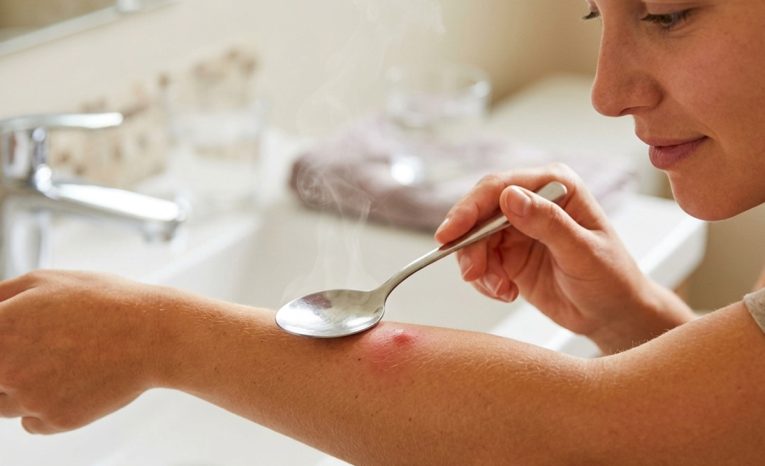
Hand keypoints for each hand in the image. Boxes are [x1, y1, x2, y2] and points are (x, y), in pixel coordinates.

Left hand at [0, 270, 162, 433]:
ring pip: (5, 404)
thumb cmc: (105, 302)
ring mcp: (30, 398)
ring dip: (24, 388)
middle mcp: (6, 368)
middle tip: (46, 350)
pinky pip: (33, 422)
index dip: (2, 345)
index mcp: (0, 328)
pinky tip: (75, 381)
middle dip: (9, 367)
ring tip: (64, 362)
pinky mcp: (55, 420)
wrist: (153, 335)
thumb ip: (0, 297)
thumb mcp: (45, 281)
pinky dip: (48, 407)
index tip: (18, 343)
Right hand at [436, 164, 687, 348]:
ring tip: (499, 288)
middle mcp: (533, 201)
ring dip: (477, 266)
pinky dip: (484, 279)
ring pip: (474, 239)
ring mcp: (518, 227)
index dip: (470, 208)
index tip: (451, 234)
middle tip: (472, 272)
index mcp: (555, 186)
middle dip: (469, 244)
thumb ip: (548, 223)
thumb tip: (510, 197)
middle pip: (479, 212)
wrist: (613, 315)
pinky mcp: (509, 253)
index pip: (500, 186)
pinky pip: (480, 261)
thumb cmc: (612, 279)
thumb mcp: (583, 252)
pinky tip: (505, 292)